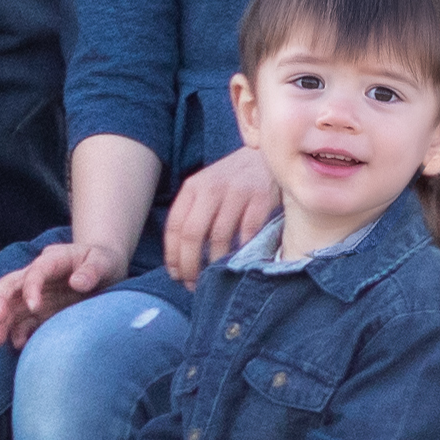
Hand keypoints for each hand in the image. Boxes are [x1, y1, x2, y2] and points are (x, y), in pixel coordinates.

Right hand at [0, 237, 120, 349]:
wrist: (104, 271)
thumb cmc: (103, 263)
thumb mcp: (104, 261)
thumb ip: (92, 270)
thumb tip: (76, 282)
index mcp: (53, 260)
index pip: (35, 271)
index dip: (31, 288)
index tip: (34, 307)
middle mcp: (38, 276)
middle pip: (10, 285)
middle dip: (0, 302)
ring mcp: (36, 294)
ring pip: (10, 305)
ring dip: (1, 322)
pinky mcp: (40, 312)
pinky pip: (22, 321)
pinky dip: (17, 332)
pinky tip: (18, 344)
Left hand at [157, 147, 284, 275]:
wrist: (266, 156)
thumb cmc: (232, 179)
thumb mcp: (206, 188)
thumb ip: (193, 213)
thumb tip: (180, 256)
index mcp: (193, 187)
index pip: (175, 226)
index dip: (173, 254)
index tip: (176, 274)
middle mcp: (212, 188)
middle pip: (193, 233)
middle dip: (190, 264)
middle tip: (192, 284)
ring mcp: (237, 192)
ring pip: (219, 236)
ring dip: (214, 262)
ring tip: (214, 276)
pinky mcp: (261, 198)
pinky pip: (247, 232)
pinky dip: (242, 250)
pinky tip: (239, 261)